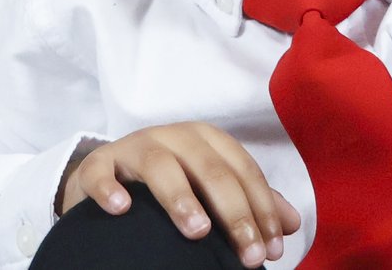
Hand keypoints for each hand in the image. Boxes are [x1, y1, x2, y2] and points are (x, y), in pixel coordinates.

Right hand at [61, 122, 300, 266]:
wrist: (108, 173)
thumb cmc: (170, 181)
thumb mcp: (210, 186)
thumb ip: (250, 201)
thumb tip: (292, 224)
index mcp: (206, 140)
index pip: (243, 171)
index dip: (262, 209)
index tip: (272, 249)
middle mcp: (174, 137)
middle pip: (211, 170)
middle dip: (235, 213)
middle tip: (247, 254)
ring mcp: (135, 147)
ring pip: (161, 165)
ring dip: (180, 197)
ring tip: (197, 230)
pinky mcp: (99, 163)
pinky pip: (101, 173)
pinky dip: (110, 189)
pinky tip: (122, 209)